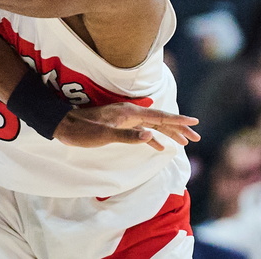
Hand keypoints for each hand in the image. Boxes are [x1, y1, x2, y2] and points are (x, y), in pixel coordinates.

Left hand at [53, 103, 199, 149]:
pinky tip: (158, 146)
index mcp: (129, 113)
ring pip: (153, 125)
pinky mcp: (119, 124)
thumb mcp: (104, 135)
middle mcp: (130, 113)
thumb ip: (128, 136)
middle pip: (160, 119)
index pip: (159, 116)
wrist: (63, 125)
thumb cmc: (82, 131)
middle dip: (178, 128)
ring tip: (184, 142)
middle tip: (196, 137)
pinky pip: (143, 130)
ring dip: (168, 133)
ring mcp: (125, 118)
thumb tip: (151, 137)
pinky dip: (154, 138)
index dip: (178, 121)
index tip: (195, 122)